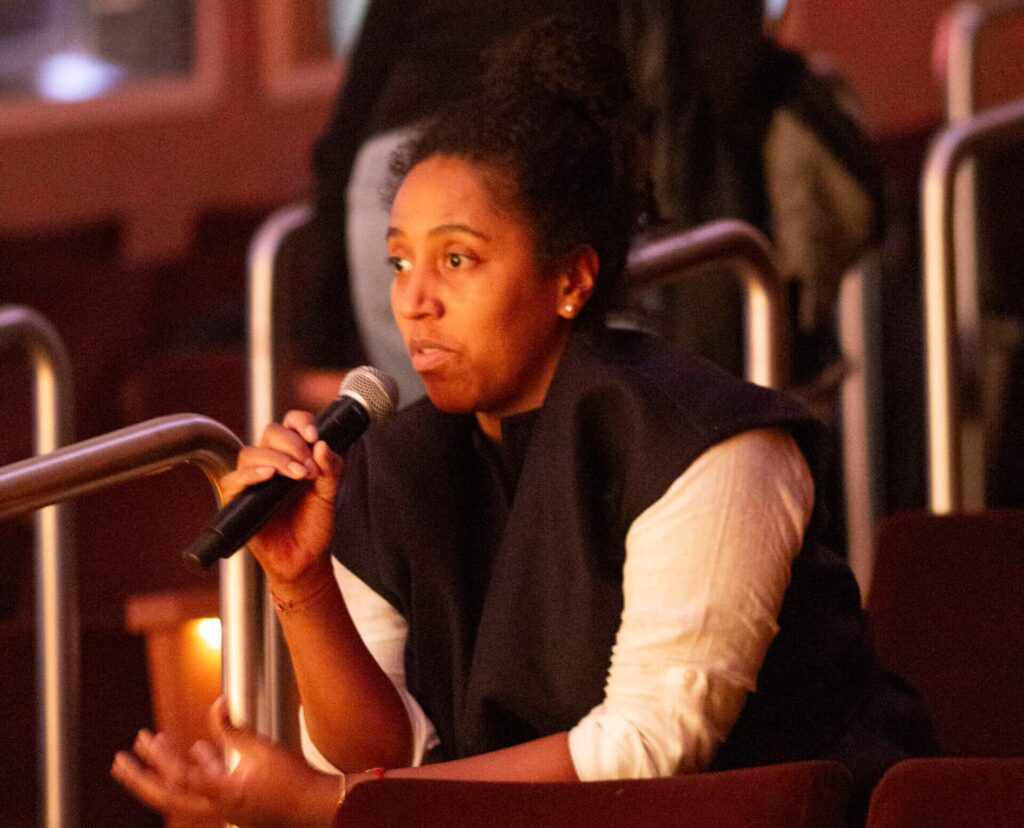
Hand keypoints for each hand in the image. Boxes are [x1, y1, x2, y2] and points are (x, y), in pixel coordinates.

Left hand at [111, 697, 340, 826]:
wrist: (316, 806)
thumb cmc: (292, 782)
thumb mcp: (260, 749)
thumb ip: (233, 728)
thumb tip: (217, 704)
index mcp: (220, 796)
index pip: (177, 780)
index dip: (157, 760)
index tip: (144, 741)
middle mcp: (215, 807)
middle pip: (166, 796)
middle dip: (140, 778)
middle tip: (120, 760)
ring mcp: (224, 807)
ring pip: (185, 790)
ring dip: (168, 766)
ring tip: (156, 742)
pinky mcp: (235, 802)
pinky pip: (208, 786)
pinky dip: (199, 767)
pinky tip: (200, 749)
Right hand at [219, 411, 342, 591]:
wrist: (305, 558)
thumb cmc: (314, 524)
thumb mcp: (329, 493)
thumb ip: (331, 468)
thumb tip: (323, 445)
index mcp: (292, 455)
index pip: (289, 424)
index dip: (301, 422)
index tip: (315, 436)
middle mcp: (270, 462)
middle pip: (271, 432)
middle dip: (293, 445)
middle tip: (309, 468)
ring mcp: (253, 480)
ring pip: (252, 453)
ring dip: (277, 459)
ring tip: (298, 475)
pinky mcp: (238, 500)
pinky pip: (233, 479)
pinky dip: (251, 474)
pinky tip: (269, 477)